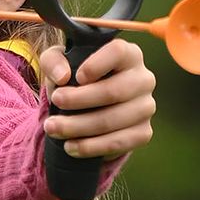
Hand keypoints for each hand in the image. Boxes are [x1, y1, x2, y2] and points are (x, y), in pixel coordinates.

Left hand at [40, 39, 156, 159]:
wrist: (89, 108)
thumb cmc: (75, 78)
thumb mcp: (59, 64)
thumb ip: (53, 62)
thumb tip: (62, 77)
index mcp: (129, 55)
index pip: (118, 52)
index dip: (95, 65)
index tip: (75, 77)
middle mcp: (144, 79)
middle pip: (113, 91)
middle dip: (78, 100)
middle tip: (54, 103)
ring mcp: (146, 107)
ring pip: (112, 120)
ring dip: (78, 127)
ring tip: (53, 128)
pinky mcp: (144, 132)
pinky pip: (118, 143)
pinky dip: (91, 147)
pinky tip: (71, 146)